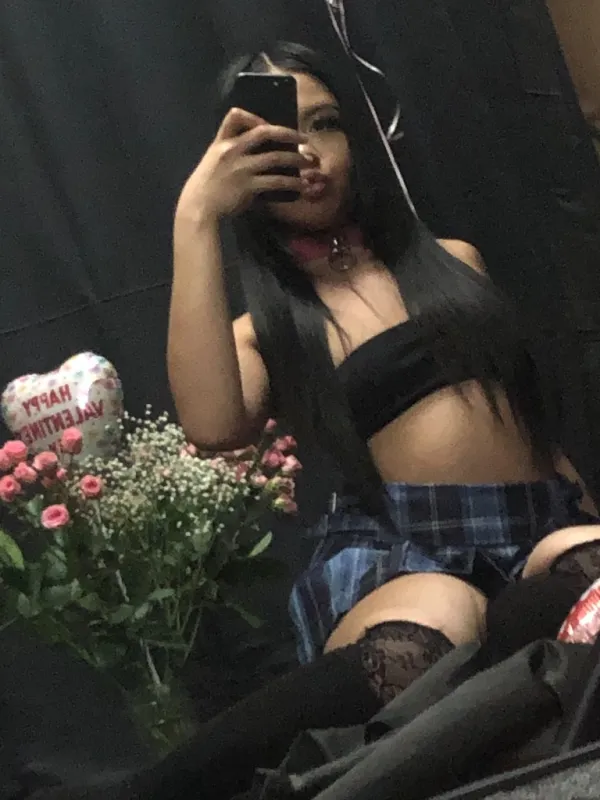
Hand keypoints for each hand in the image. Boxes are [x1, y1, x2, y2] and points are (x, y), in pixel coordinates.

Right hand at [176, 108, 308, 222]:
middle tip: (304, 139)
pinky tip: (301, 185)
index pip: (235, 116)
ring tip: (308, 163)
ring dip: (296, 159)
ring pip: (276, 157)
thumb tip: (256, 153)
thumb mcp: (213, 162)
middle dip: (288, 133)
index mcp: (221, 142)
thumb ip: (231, 154)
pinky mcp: (249, 186)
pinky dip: (292, 183)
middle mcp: (233, 150)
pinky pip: (276, 181)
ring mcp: (241, 168)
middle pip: (264, 132)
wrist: (198, 207)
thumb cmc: (207, 186)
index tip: (268, 124)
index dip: (254, 116)